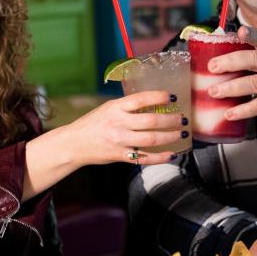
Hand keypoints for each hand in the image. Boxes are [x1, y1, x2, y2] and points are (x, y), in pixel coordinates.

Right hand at [63, 90, 185, 165]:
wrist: (74, 143)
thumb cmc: (93, 123)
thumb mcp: (108, 108)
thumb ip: (127, 107)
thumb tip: (153, 103)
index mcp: (115, 108)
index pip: (141, 99)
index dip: (159, 97)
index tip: (172, 97)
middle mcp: (118, 123)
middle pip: (151, 121)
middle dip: (171, 120)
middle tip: (182, 119)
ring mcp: (120, 141)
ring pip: (151, 139)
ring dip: (170, 137)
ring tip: (181, 133)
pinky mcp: (121, 156)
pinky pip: (145, 158)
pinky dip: (160, 157)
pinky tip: (171, 154)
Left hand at [207, 26, 256, 122]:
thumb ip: (250, 56)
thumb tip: (217, 56)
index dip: (253, 34)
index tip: (241, 31)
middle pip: (256, 60)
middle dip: (232, 62)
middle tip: (212, 67)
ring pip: (255, 83)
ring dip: (232, 88)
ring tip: (214, 91)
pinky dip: (243, 110)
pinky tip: (229, 113)